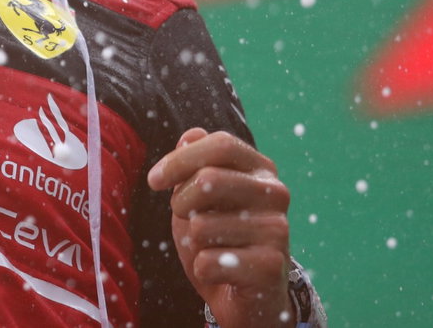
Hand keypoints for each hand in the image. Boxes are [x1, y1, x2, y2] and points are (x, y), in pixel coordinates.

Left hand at [147, 128, 292, 327]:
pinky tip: (222, 273)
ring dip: (193, 242)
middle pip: (210, 179)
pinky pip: (208, 261)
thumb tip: (190, 134)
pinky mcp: (271, 265)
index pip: (221, 144)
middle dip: (181, 202)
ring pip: (202, 226)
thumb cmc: (220, 239)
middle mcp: (276, 193)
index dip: (180, 159)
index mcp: (261, 169)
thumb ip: (194, 166)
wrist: (249, 297)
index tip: (154, 181)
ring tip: (212, 248)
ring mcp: (278, 229)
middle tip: (184, 219)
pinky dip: (202, 270)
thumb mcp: (200, 199)